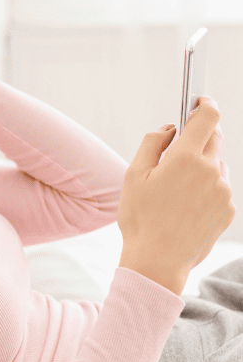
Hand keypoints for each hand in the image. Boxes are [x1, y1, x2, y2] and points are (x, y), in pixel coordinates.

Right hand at [118, 96, 234, 289]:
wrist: (158, 261)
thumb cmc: (140, 218)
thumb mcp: (133, 175)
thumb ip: (152, 143)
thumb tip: (169, 129)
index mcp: (186, 159)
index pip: (207, 117)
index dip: (204, 104)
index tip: (198, 101)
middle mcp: (211, 171)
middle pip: (212, 139)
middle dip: (196, 140)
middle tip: (174, 156)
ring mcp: (223, 192)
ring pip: (215, 165)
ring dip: (200, 168)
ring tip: (175, 192)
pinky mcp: (227, 210)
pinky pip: (219, 188)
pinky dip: (205, 189)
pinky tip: (184, 207)